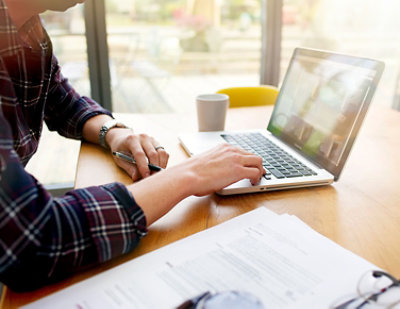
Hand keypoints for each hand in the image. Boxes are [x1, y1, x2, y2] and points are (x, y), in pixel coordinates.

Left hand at [106, 128, 168, 180]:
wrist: (122, 139)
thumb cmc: (121, 151)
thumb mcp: (120, 160)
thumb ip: (129, 168)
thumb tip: (137, 178)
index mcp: (131, 140)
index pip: (140, 154)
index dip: (144, 167)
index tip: (146, 177)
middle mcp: (143, 137)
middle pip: (153, 154)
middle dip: (154, 168)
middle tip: (152, 179)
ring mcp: (152, 139)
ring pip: (162, 153)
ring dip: (161, 166)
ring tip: (157, 175)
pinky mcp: (157, 143)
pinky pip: (164, 153)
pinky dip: (163, 162)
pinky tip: (159, 169)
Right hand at [128, 143, 264, 225]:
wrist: (187, 176)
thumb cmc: (192, 172)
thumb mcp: (207, 161)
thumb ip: (217, 163)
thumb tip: (219, 171)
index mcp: (223, 147)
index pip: (242, 151)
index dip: (247, 160)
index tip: (249, 166)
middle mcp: (231, 150)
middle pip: (253, 155)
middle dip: (256, 164)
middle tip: (256, 173)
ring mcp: (236, 159)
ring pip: (258, 161)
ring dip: (259, 170)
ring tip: (256, 179)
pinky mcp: (238, 170)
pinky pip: (256, 172)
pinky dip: (257, 177)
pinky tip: (253, 183)